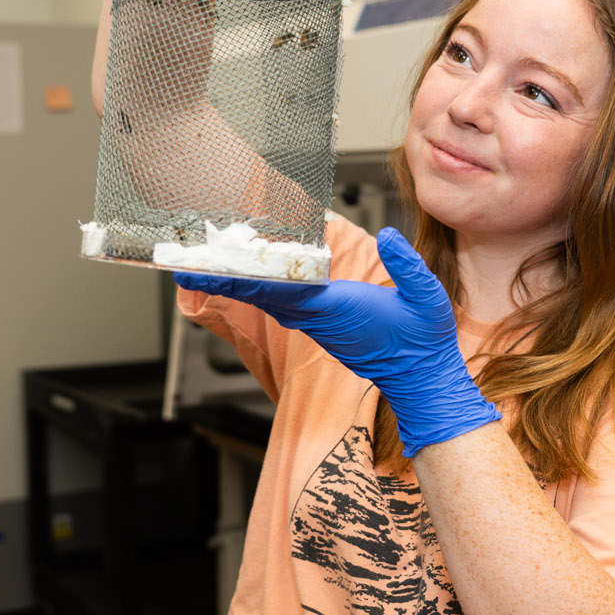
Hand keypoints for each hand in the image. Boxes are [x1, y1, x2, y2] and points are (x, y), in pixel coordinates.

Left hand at [174, 227, 501, 457]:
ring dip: (238, 282)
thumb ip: (409, 266)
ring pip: (269, 300)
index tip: (206, 269)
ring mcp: (318, 324)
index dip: (239, 278)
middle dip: (223, 278)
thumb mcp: (427, 297)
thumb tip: (388, 235)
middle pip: (260, 294)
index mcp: (335, 307)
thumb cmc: (423, 340)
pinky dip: (260, 289)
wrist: (421, 379)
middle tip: (187, 263)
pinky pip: (282, 304)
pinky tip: (251, 275)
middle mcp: (318, 318)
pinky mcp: (322, 325)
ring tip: (209, 263)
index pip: (276, 289)